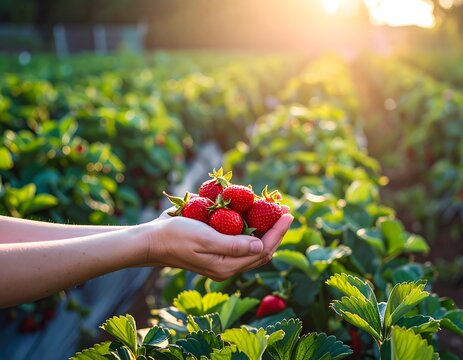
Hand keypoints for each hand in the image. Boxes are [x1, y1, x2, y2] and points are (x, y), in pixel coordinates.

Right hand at [142, 206, 292, 280]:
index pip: (262, 250)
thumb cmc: (176, 236)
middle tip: (286, 210)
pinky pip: (240, 242)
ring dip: (266, 230)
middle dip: (276, 231)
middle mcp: (227, 266)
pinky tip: (254, 216)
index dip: (278, 232)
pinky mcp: (216, 251)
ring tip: (276, 211)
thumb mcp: (205, 239)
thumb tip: (261, 246)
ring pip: (252, 247)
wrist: (153, 240)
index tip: (288, 213)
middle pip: (261, 250)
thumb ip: (234, 244)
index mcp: (226, 266)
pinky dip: (251, 230)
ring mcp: (222, 259)